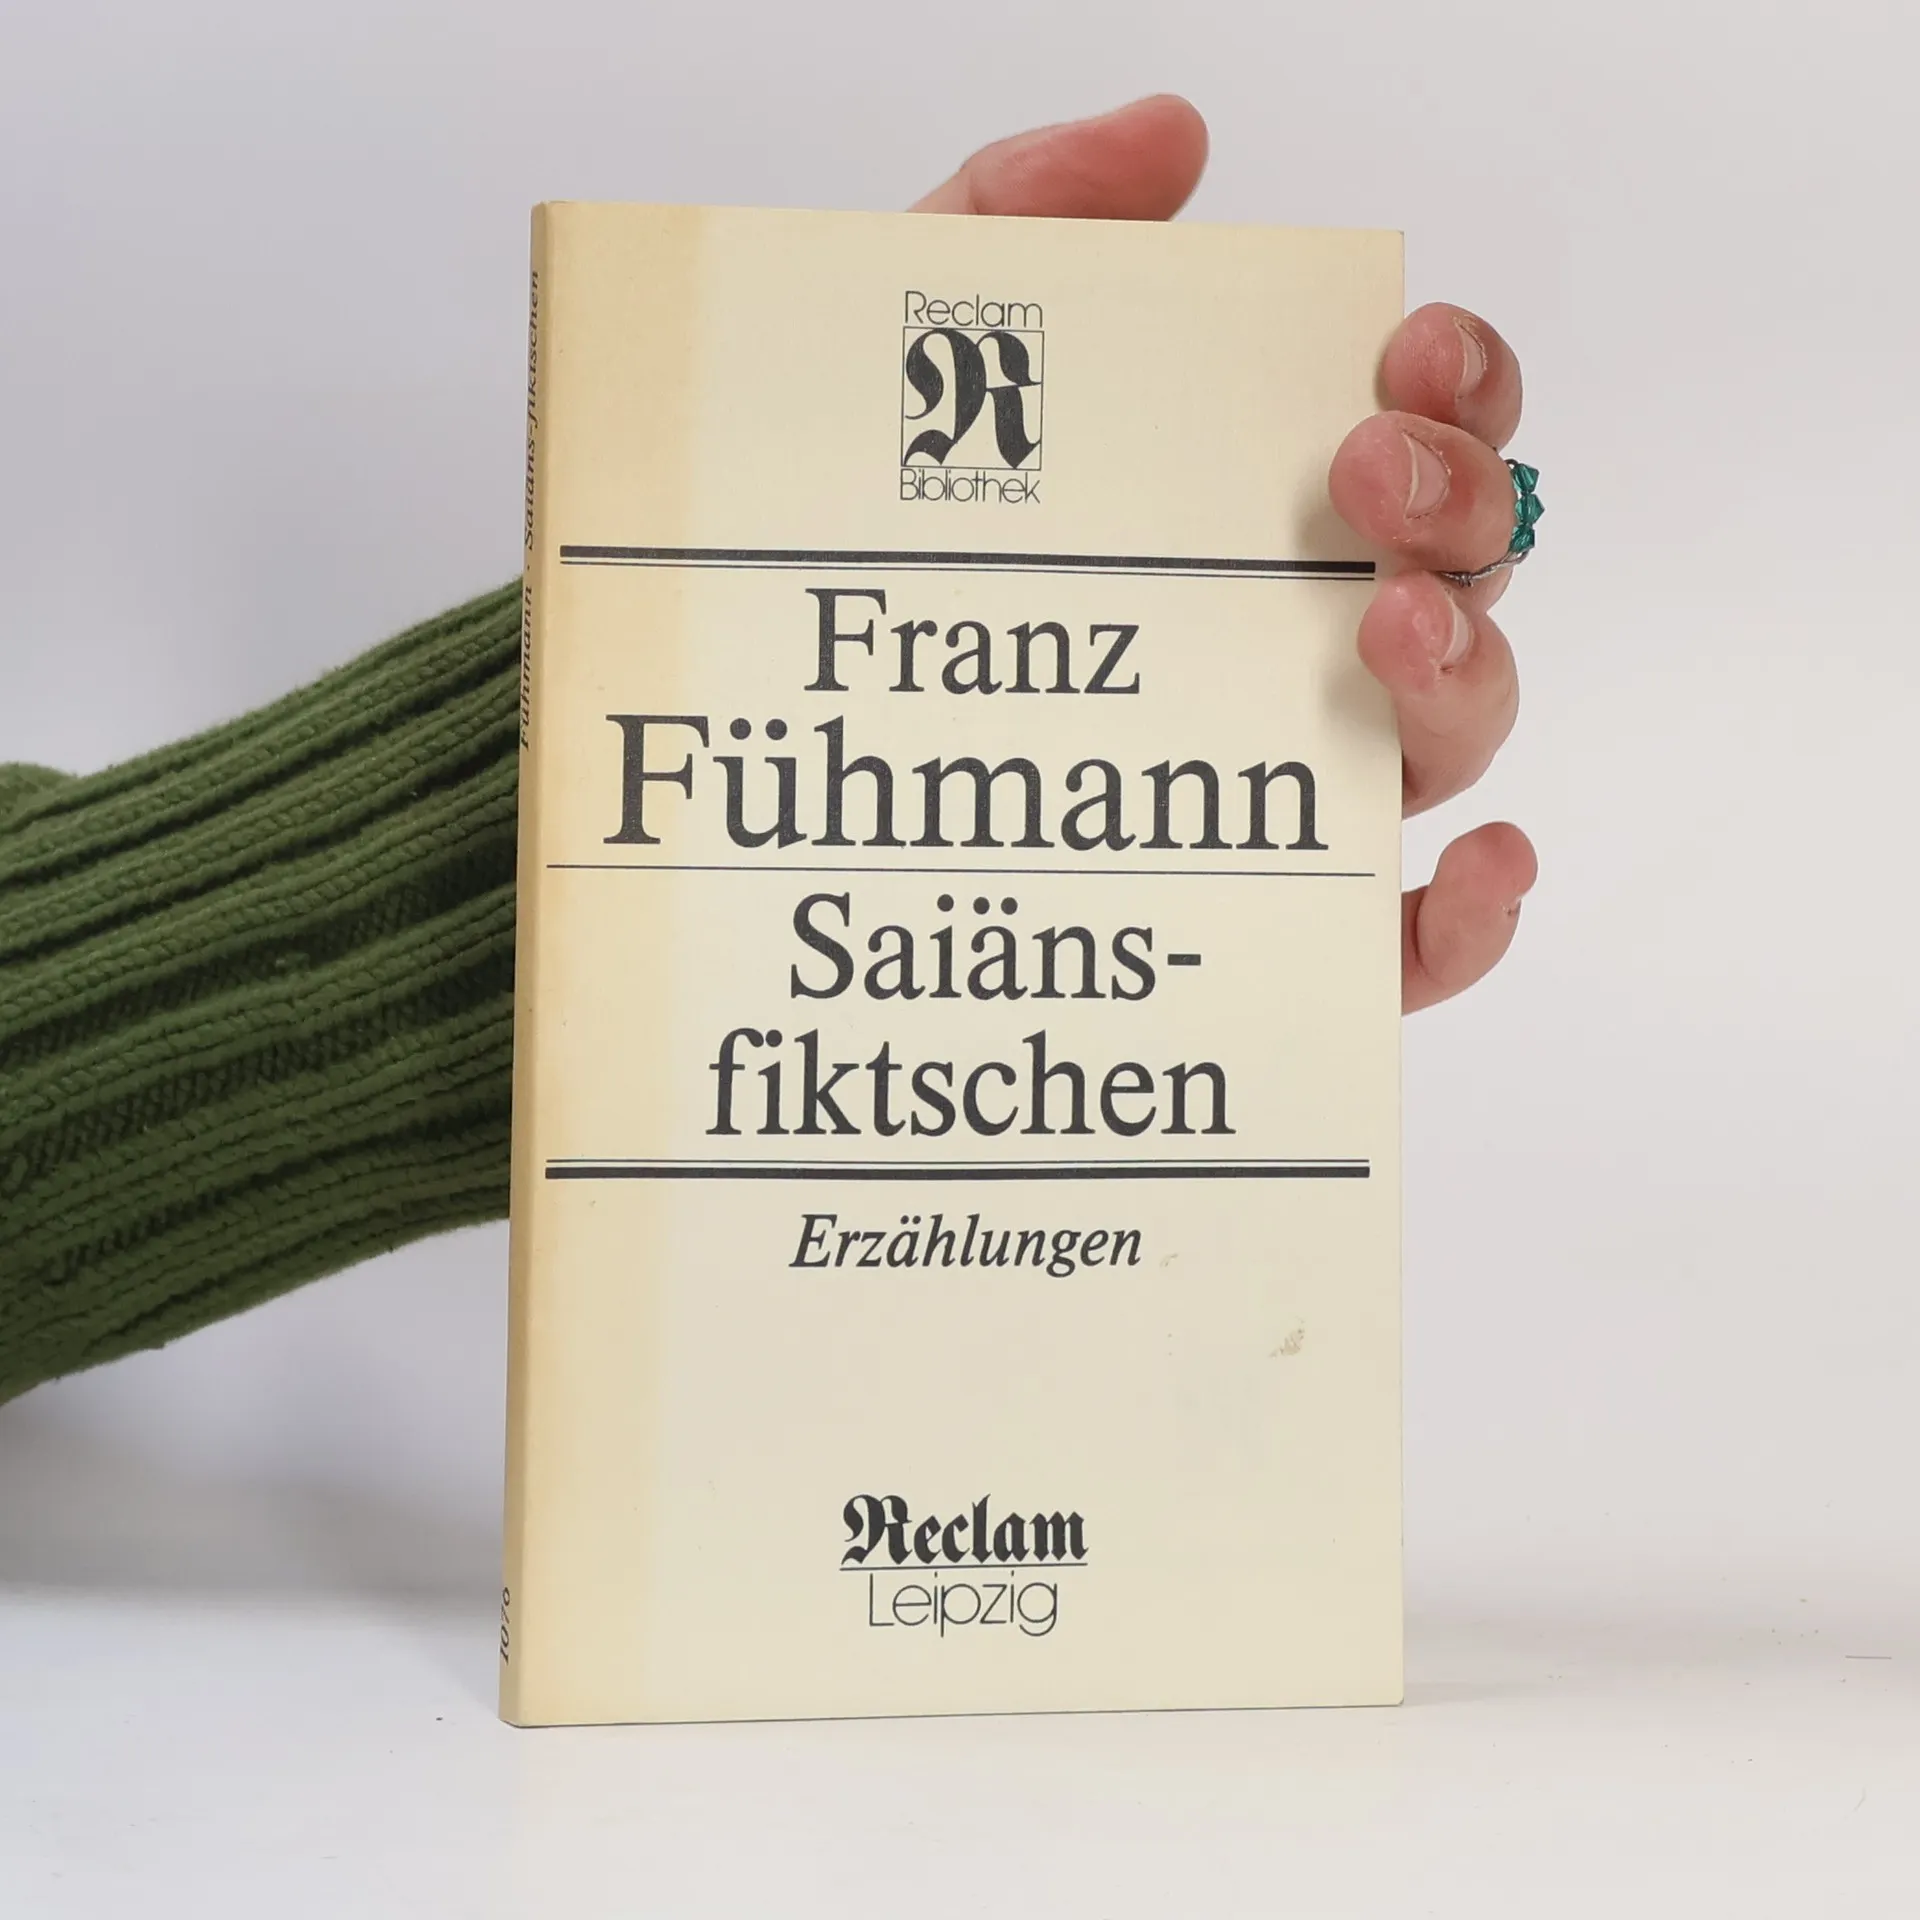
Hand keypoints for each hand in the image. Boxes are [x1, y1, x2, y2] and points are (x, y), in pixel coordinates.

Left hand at [914, 96, 1536, 1013]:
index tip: (1400, 353)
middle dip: (1461, 504)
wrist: (719, 761)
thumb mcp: (891, 362)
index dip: (1459, 383)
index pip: (1418, 434)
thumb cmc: (829, 560)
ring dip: (1466, 672)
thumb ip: (1014, 219)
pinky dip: (1467, 923)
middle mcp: (1286, 646)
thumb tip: (1171, 138)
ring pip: (1450, 738)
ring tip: (1380, 626)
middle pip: (1464, 574)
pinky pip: (1400, 952)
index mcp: (1240, 519)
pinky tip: (1472, 867)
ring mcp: (1282, 790)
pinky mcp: (1254, 933)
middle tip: (1368, 472)